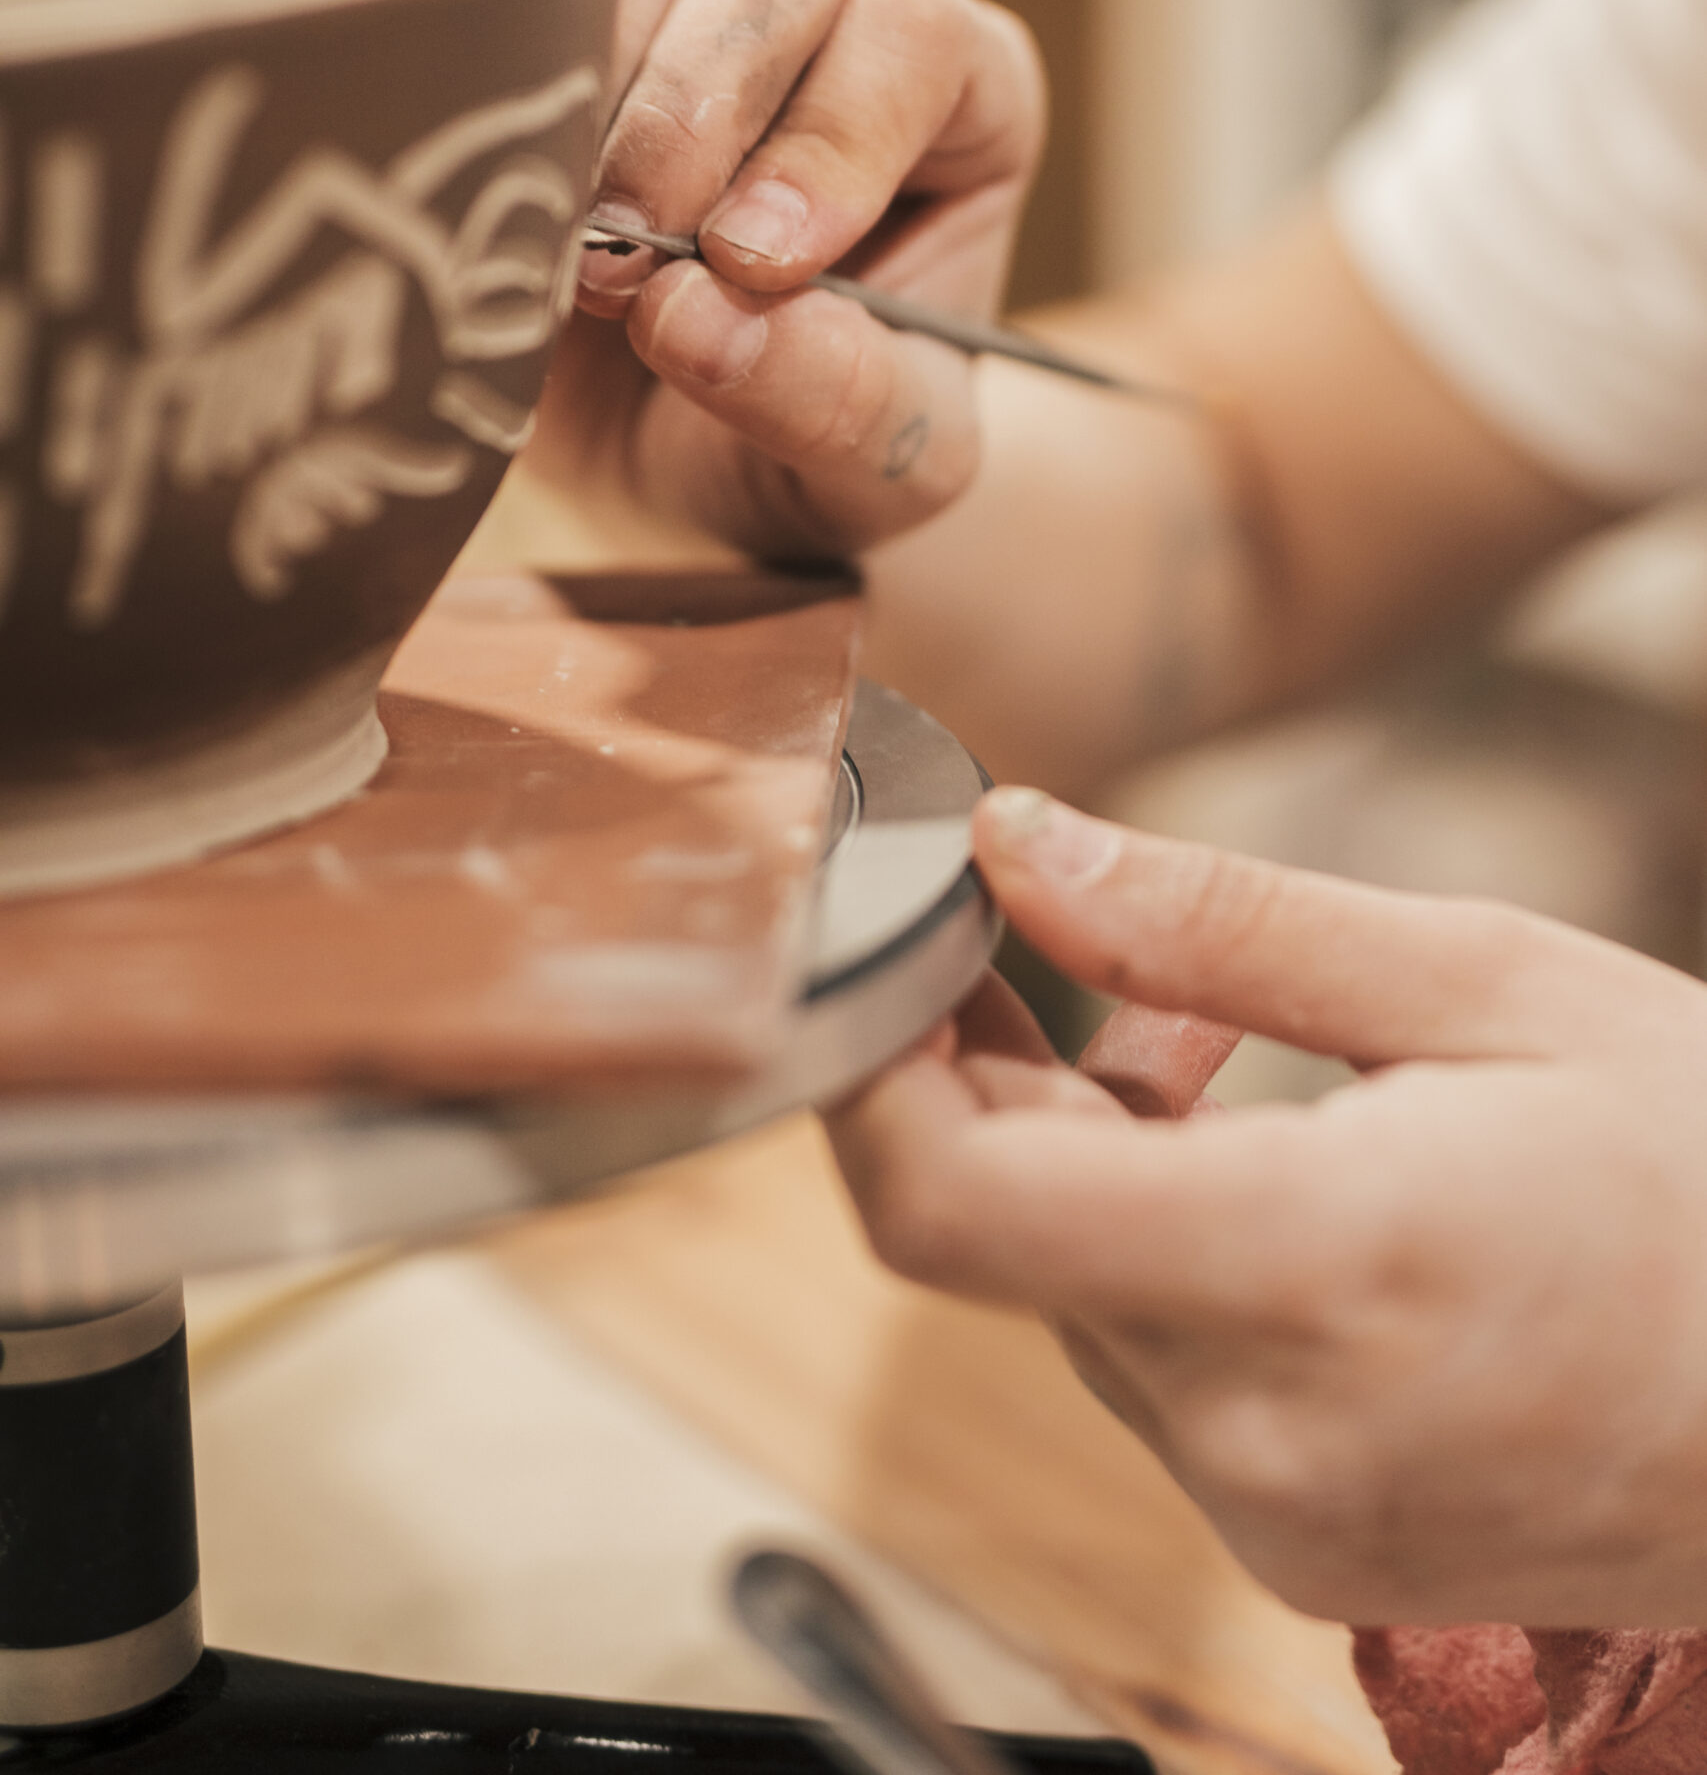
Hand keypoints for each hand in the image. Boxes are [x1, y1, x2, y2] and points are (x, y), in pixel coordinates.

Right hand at [510, 0, 1045, 556]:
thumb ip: (836, 405)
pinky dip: (510, 1)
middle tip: (623, 258)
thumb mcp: (866, 478)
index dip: (833, 136)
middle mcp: (840, 11)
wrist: (681, 465)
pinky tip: (489, 107)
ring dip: (592, 66)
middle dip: (693, 107)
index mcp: (958, 101)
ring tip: (562, 222)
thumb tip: (701, 316)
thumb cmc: (803, 453)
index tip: (753, 263)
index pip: (919, 39)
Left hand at [827, 788, 1706, 1628]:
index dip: (872, 1069)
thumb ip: (1218, 922)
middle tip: (1077, 939)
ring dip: (1094, 1155)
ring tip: (1215, 1038)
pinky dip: (1166, 1248)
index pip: (952, 1206)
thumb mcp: (1486, 983)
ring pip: (1075, 1295)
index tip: (896, 952)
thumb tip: (1017, 845)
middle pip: (1003, 1234)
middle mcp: (1267, 1430)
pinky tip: (1268, 1157)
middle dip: (1001, 1075)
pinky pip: (1161, 1372)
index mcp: (1314, 1267)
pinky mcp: (1307, 1546)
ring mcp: (1285, 1513)